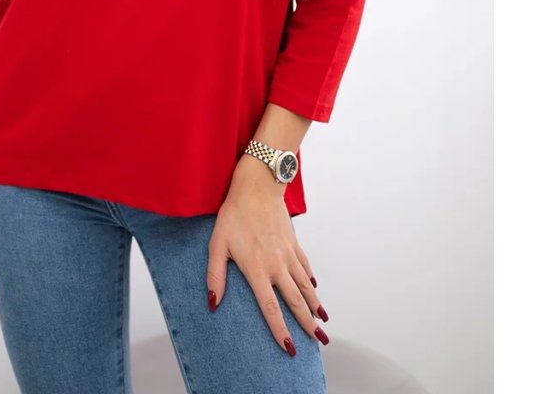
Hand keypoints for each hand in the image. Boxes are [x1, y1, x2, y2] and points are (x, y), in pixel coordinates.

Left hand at [206, 157, 328, 355]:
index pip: (271, 308)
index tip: (289, 348)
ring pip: (305, 286)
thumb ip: (215, 276)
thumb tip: (212, 304)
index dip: (280, 330)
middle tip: (319, 341)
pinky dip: (311, 281)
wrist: (257, 186)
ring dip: (315, 305)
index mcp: (257, 270)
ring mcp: (288, 254)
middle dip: (307, 323)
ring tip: (323, 322)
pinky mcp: (294, 243)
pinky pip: (305, 267)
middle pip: (295, 301)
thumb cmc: (234, 214)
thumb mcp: (217, 244)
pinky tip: (315, 290)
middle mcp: (277, 266)